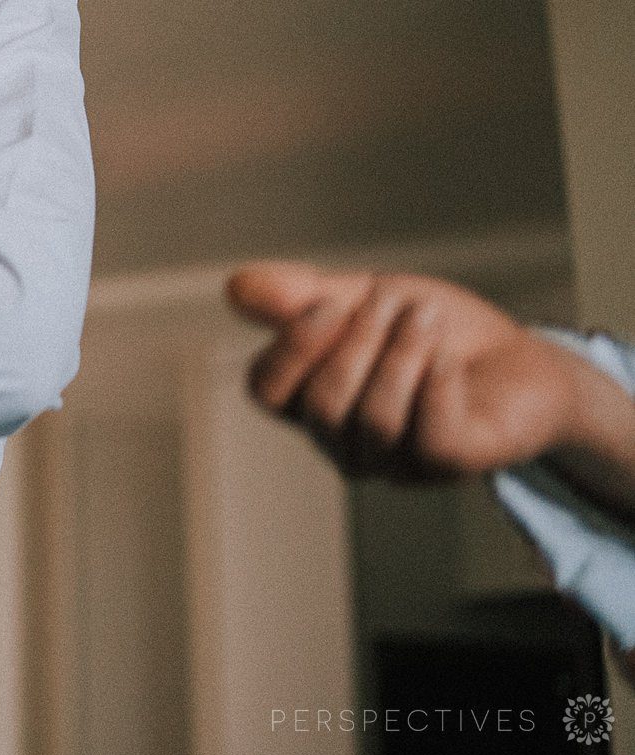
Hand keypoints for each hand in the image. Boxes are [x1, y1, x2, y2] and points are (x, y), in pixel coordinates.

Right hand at [227, 262, 634, 495]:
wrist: (518, 356)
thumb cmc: (431, 329)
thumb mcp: (363, 296)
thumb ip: (303, 295)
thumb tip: (236, 288)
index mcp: (311, 402)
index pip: (267, 390)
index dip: (293, 345)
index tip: (332, 303)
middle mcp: (344, 443)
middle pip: (321, 404)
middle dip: (358, 341)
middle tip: (394, 304)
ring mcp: (396, 462)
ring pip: (374, 420)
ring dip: (403, 353)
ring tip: (426, 317)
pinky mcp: (449, 467)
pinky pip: (430, 435)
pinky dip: (438, 383)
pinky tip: (450, 358)